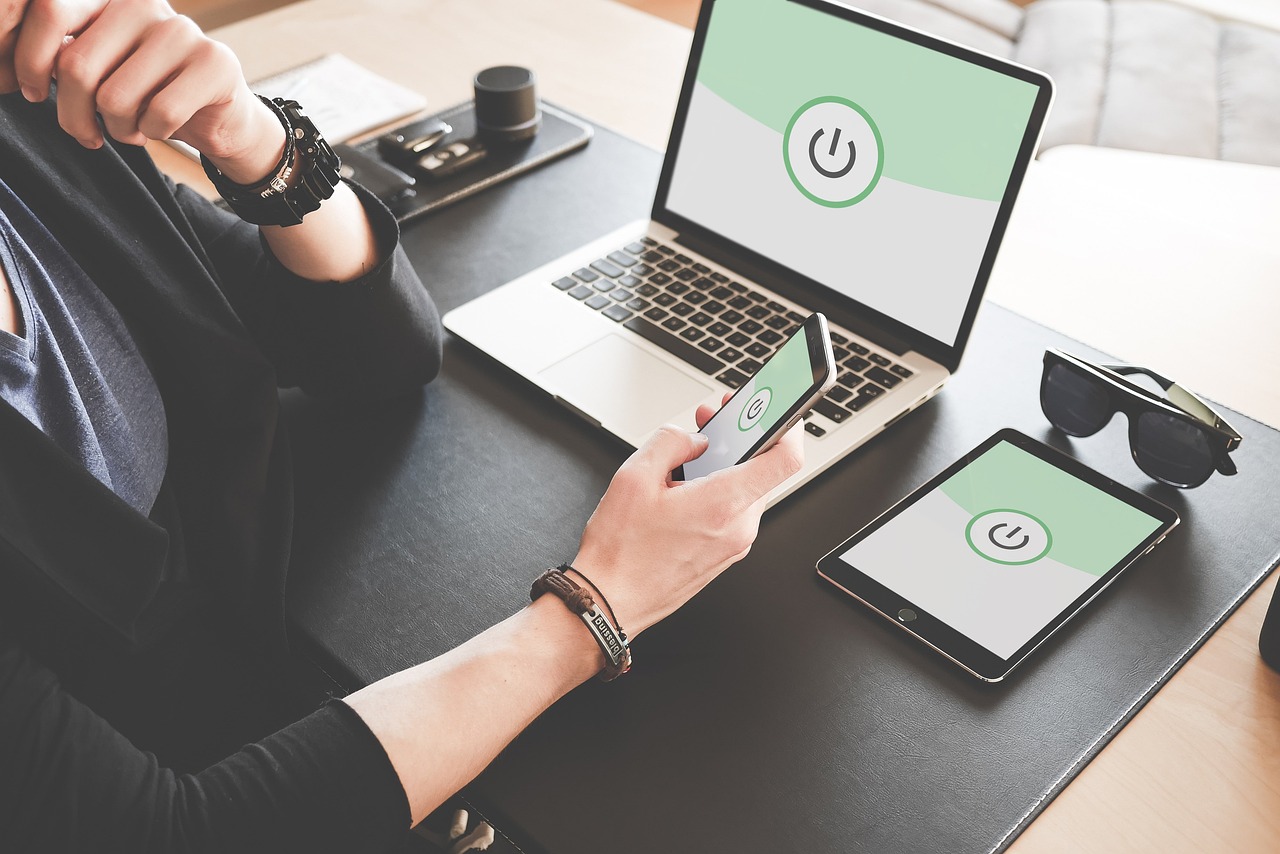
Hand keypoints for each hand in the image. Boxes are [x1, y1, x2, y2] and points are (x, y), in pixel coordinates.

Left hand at [0, 0, 282, 181]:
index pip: (49, 11)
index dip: (27, 60)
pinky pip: (159, 114)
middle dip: (73, 115)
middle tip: (85, 133)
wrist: (219, 116)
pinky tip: (157, 129)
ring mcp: (182, 30)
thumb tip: (6, 74)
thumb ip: (61, 57)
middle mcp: (143, 3)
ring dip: (117, 129)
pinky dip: (152, 134)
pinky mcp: (215, 63)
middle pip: (77, 65)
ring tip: (129, 129)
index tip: (30, 92)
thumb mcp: (97, 68)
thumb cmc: (147, 93)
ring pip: (116, 97)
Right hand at [572, 397, 803, 635]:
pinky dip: (718, 491)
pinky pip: (733, 512)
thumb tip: (692, 438)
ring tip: (686, 458)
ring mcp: (734, 545)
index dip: (789, 425)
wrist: (609, 602)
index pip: (785, 459)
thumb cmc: (620, 553)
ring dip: (724, 466)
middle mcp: (738, 527)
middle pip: (762, 470)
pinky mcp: (723, 555)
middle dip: (739, 439)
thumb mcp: (633, 477)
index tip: (780, 408)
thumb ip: (670, 442)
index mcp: (723, 504)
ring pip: (746, 490)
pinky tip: (684, 488)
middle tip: (711, 422)